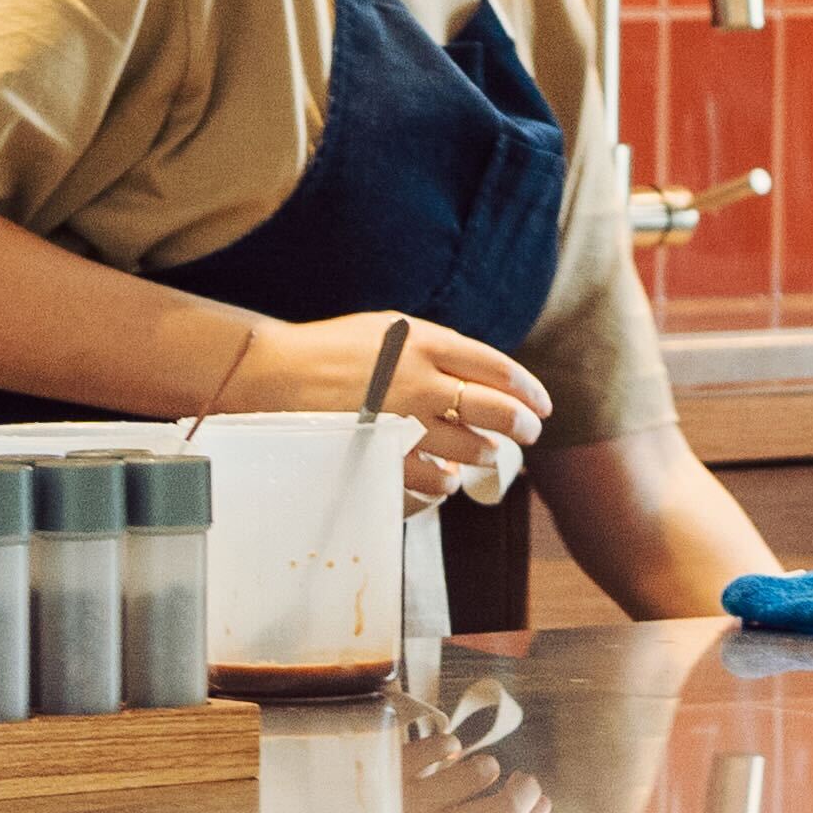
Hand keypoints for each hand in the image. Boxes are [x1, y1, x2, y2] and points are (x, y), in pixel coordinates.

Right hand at [218, 311, 548, 501]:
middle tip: (529, 432)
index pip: (497, 369)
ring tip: (487, 455)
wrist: (271, 375)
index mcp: (425, 344)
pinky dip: (445, 484)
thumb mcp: (391, 329)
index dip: (528, 389)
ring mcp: (401, 423)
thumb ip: (438, 347)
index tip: (541, 404)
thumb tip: (484, 373)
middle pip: (494, 410)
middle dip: (520, 424)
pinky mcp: (380, 458)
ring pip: (469, 450)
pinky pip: (431, 482)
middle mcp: (421, 382)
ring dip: (484, 456)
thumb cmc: (333, 349)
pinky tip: (446, 481)